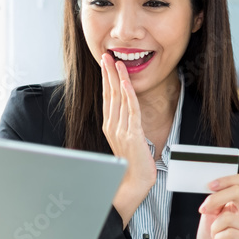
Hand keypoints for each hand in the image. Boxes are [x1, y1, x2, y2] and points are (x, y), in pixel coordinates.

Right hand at [100, 53, 155, 225]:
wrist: (133, 183)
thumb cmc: (131, 164)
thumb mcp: (126, 139)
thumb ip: (124, 124)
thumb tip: (127, 110)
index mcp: (109, 126)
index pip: (107, 97)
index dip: (106, 78)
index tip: (106, 63)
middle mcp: (112, 126)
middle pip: (110, 93)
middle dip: (108, 73)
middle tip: (106, 55)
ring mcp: (120, 130)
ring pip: (119, 99)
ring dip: (118, 78)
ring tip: (117, 62)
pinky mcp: (132, 134)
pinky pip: (130, 111)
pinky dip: (129, 95)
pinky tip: (126, 83)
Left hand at [195, 174, 238, 238]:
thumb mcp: (208, 215)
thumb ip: (214, 201)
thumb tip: (214, 188)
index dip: (228, 179)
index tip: (210, 185)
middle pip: (238, 192)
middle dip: (215, 199)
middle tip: (203, 210)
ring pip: (229, 216)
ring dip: (214, 227)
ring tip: (215, 236)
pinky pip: (231, 233)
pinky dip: (218, 238)